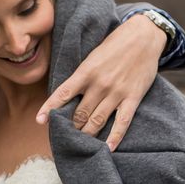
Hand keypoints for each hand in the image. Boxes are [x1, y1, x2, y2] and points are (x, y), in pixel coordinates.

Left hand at [36, 11, 164, 149]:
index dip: (50, 108)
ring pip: (97, 121)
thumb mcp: (94, 54)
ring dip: (87, 134)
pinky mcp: (133, 98)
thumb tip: (70, 93)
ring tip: (80, 145)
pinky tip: (108, 148)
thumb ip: (83, 74)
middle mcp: (100, 83)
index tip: (40, 120)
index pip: (64, 92)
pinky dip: (115, 137)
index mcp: (87, 70)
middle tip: (64, 137)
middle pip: (80, 113)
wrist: (144, 35)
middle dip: (70, 127)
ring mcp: (117, 92)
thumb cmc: (116, 43)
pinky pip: (122, 122)